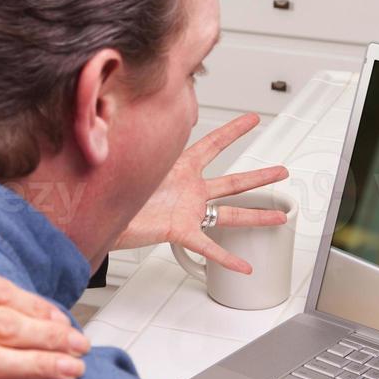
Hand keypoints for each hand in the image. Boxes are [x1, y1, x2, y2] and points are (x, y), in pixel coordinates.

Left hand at [113, 114, 288, 272]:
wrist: (98, 217)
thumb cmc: (113, 189)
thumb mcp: (133, 161)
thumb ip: (141, 141)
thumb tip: (127, 113)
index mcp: (179, 168)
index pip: (212, 144)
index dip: (233, 131)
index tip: (252, 119)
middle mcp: (188, 189)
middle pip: (232, 182)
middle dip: (259, 177)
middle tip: (281, 172)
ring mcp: (188, 211)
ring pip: (229, 214)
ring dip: (256, 216)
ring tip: (279, 216)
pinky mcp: (180, 231)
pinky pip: (208, 246)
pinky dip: (226, 257)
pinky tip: (243, 265)